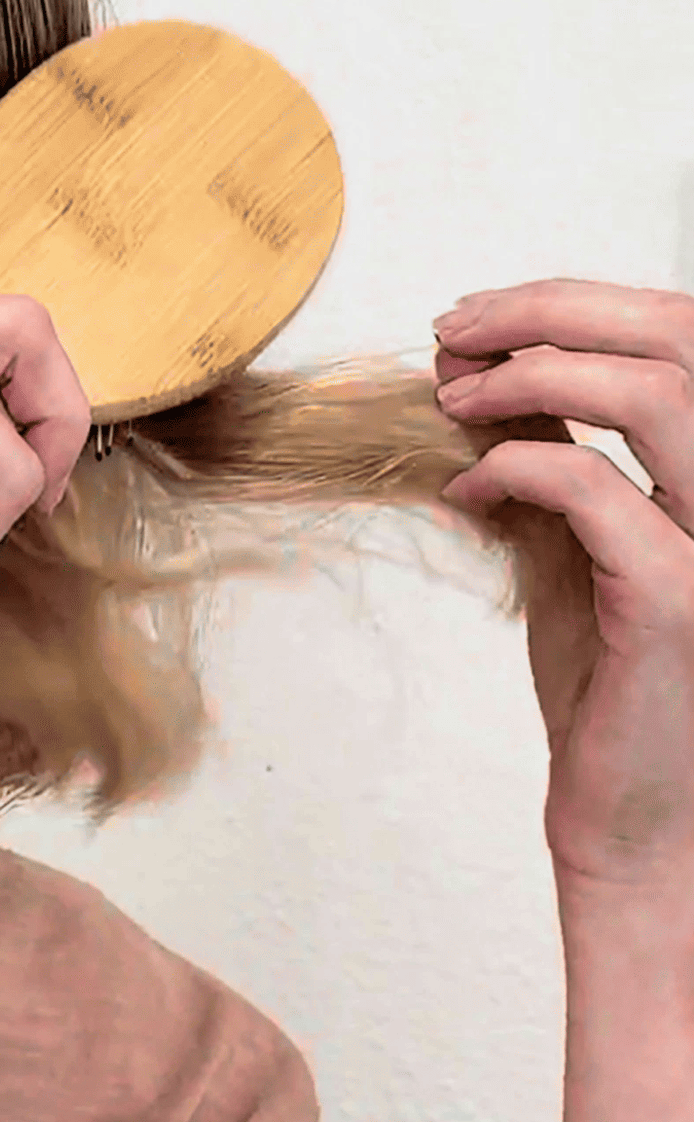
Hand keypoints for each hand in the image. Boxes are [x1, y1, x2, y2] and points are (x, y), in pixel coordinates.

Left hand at [434, 278, 693, 890]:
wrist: (633, 817)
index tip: (478, 320)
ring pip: (657, 394)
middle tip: (454, 330)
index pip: (684, 338)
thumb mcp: (583, 548)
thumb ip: (561, 466)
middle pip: (681, 339)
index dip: (578, 304)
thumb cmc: (616, 687)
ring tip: (452, 392)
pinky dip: (514, 469)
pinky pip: (592, 492)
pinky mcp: (681, 598)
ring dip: (533, 374)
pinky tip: (464, 490)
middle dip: (551, 312)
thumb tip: (488, 380)